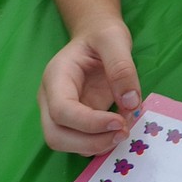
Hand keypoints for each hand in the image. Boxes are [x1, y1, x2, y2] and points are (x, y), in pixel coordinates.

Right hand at [38, 21, 141, 155]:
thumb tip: (130, 103)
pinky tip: (119, 130)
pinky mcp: (74, 121)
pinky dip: (100, 143)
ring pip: (66, 143)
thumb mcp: (114, 40)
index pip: (61, 111)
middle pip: (56, 135)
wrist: (96, 35)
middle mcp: (51, 98)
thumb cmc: (101, 35)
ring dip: (96, 146)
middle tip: (123, 132)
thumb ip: (122, 68)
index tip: (119, 122)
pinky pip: (81, 141)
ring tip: (124, 130)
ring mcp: (60, 112)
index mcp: (56, 77)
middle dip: (90, 142)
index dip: (89, 124)